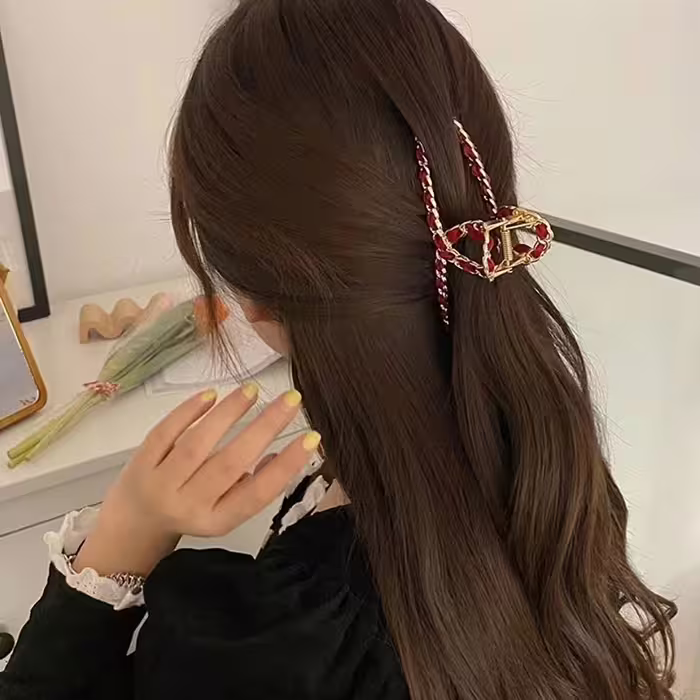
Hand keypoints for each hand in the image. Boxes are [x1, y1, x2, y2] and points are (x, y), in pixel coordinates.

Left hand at [74, 385, 318, 576]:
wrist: (134, 524)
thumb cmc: (191, 511)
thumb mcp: (224, 511)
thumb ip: (250, 486)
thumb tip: (282, 456)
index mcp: (216, 520)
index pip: (257, 494)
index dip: (286, 467)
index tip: (312, 438)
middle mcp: (189, 504)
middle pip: (230, 464)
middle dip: (265, 429)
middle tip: (292, 400)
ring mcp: (160, 483)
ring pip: (197, 445)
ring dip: (228, 414)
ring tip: (253, 390)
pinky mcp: (140, 462)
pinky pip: (165, 433)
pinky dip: (189, 412)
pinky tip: (213, 394)